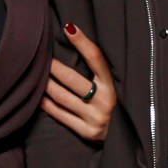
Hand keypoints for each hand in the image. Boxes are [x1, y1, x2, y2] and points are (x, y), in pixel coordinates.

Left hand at [41, 22, 117, 141]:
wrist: (130, 139)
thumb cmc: (119, 106)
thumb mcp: (118, 86)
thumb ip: (102, 72)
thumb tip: (80, 42)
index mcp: (114, 85)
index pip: (96, 58)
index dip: (82, 42)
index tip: (68, 28)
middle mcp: (105, 101)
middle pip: (71, 78)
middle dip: (53, 66)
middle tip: (42, 56)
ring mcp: (95, 118)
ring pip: (61, 96)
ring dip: (46, 84)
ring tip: (38, 74)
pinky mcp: (86, 132)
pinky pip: (60, 115)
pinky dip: (47, 104)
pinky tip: (40, 96)